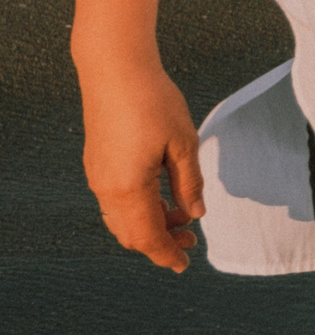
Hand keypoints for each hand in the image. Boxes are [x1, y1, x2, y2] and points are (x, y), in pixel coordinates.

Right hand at [79, 61, 202, 271]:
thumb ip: (189, 183)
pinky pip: (116, 200)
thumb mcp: (183, 143)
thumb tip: (196, 214)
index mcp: (128, 188)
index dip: (166, 253)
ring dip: (151, 223)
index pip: (147, 236)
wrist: (114, 69)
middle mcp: (106, 187)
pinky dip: (139, 207)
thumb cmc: (153, 102)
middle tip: (191, 241)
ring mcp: (98, 175)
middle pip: (131, 232)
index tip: (185, 265)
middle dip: (161, 241)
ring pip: (122, 217)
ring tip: (184, 216)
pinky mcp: (97, 162)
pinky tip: (163, 195)